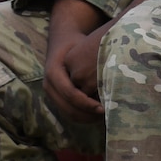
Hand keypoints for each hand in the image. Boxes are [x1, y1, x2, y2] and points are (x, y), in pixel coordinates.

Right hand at [43, 0, 109, 122]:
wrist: (62, 42)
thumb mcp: (82, 48)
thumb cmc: (76, 44)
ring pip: (68, 114)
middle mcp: (49, 85)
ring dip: (86, 118)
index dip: (87, 103)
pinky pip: (69, 113)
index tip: (103, 107)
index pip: (70, 93)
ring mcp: (51, 94)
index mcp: (53, 72)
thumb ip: (91, 63)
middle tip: (107, 115)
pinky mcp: (56, 99)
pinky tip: (97, 115)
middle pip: (68, 108)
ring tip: (104, 117)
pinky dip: (83, 117)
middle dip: (88, 114)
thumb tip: (111, 78)